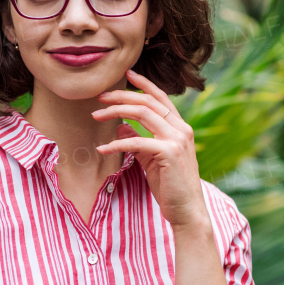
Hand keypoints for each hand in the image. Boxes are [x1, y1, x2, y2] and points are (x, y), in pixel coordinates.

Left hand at [92, 68, 209, 228]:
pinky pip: (136, 141)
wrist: (187, 210)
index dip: (143, 84)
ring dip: (115, 112)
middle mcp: (181, 129)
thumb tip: (120, 128)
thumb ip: (138, 142)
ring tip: (96, 116)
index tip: (127, 74)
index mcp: (180, 128)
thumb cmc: (169, 186)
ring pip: (142, 113)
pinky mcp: (169, 153)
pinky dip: (116, 144)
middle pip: (148, 101)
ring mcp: (177, 140)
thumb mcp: (151, 159)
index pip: (161, 98)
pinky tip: (102, 149)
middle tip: (100, 97)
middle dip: (121, 95)